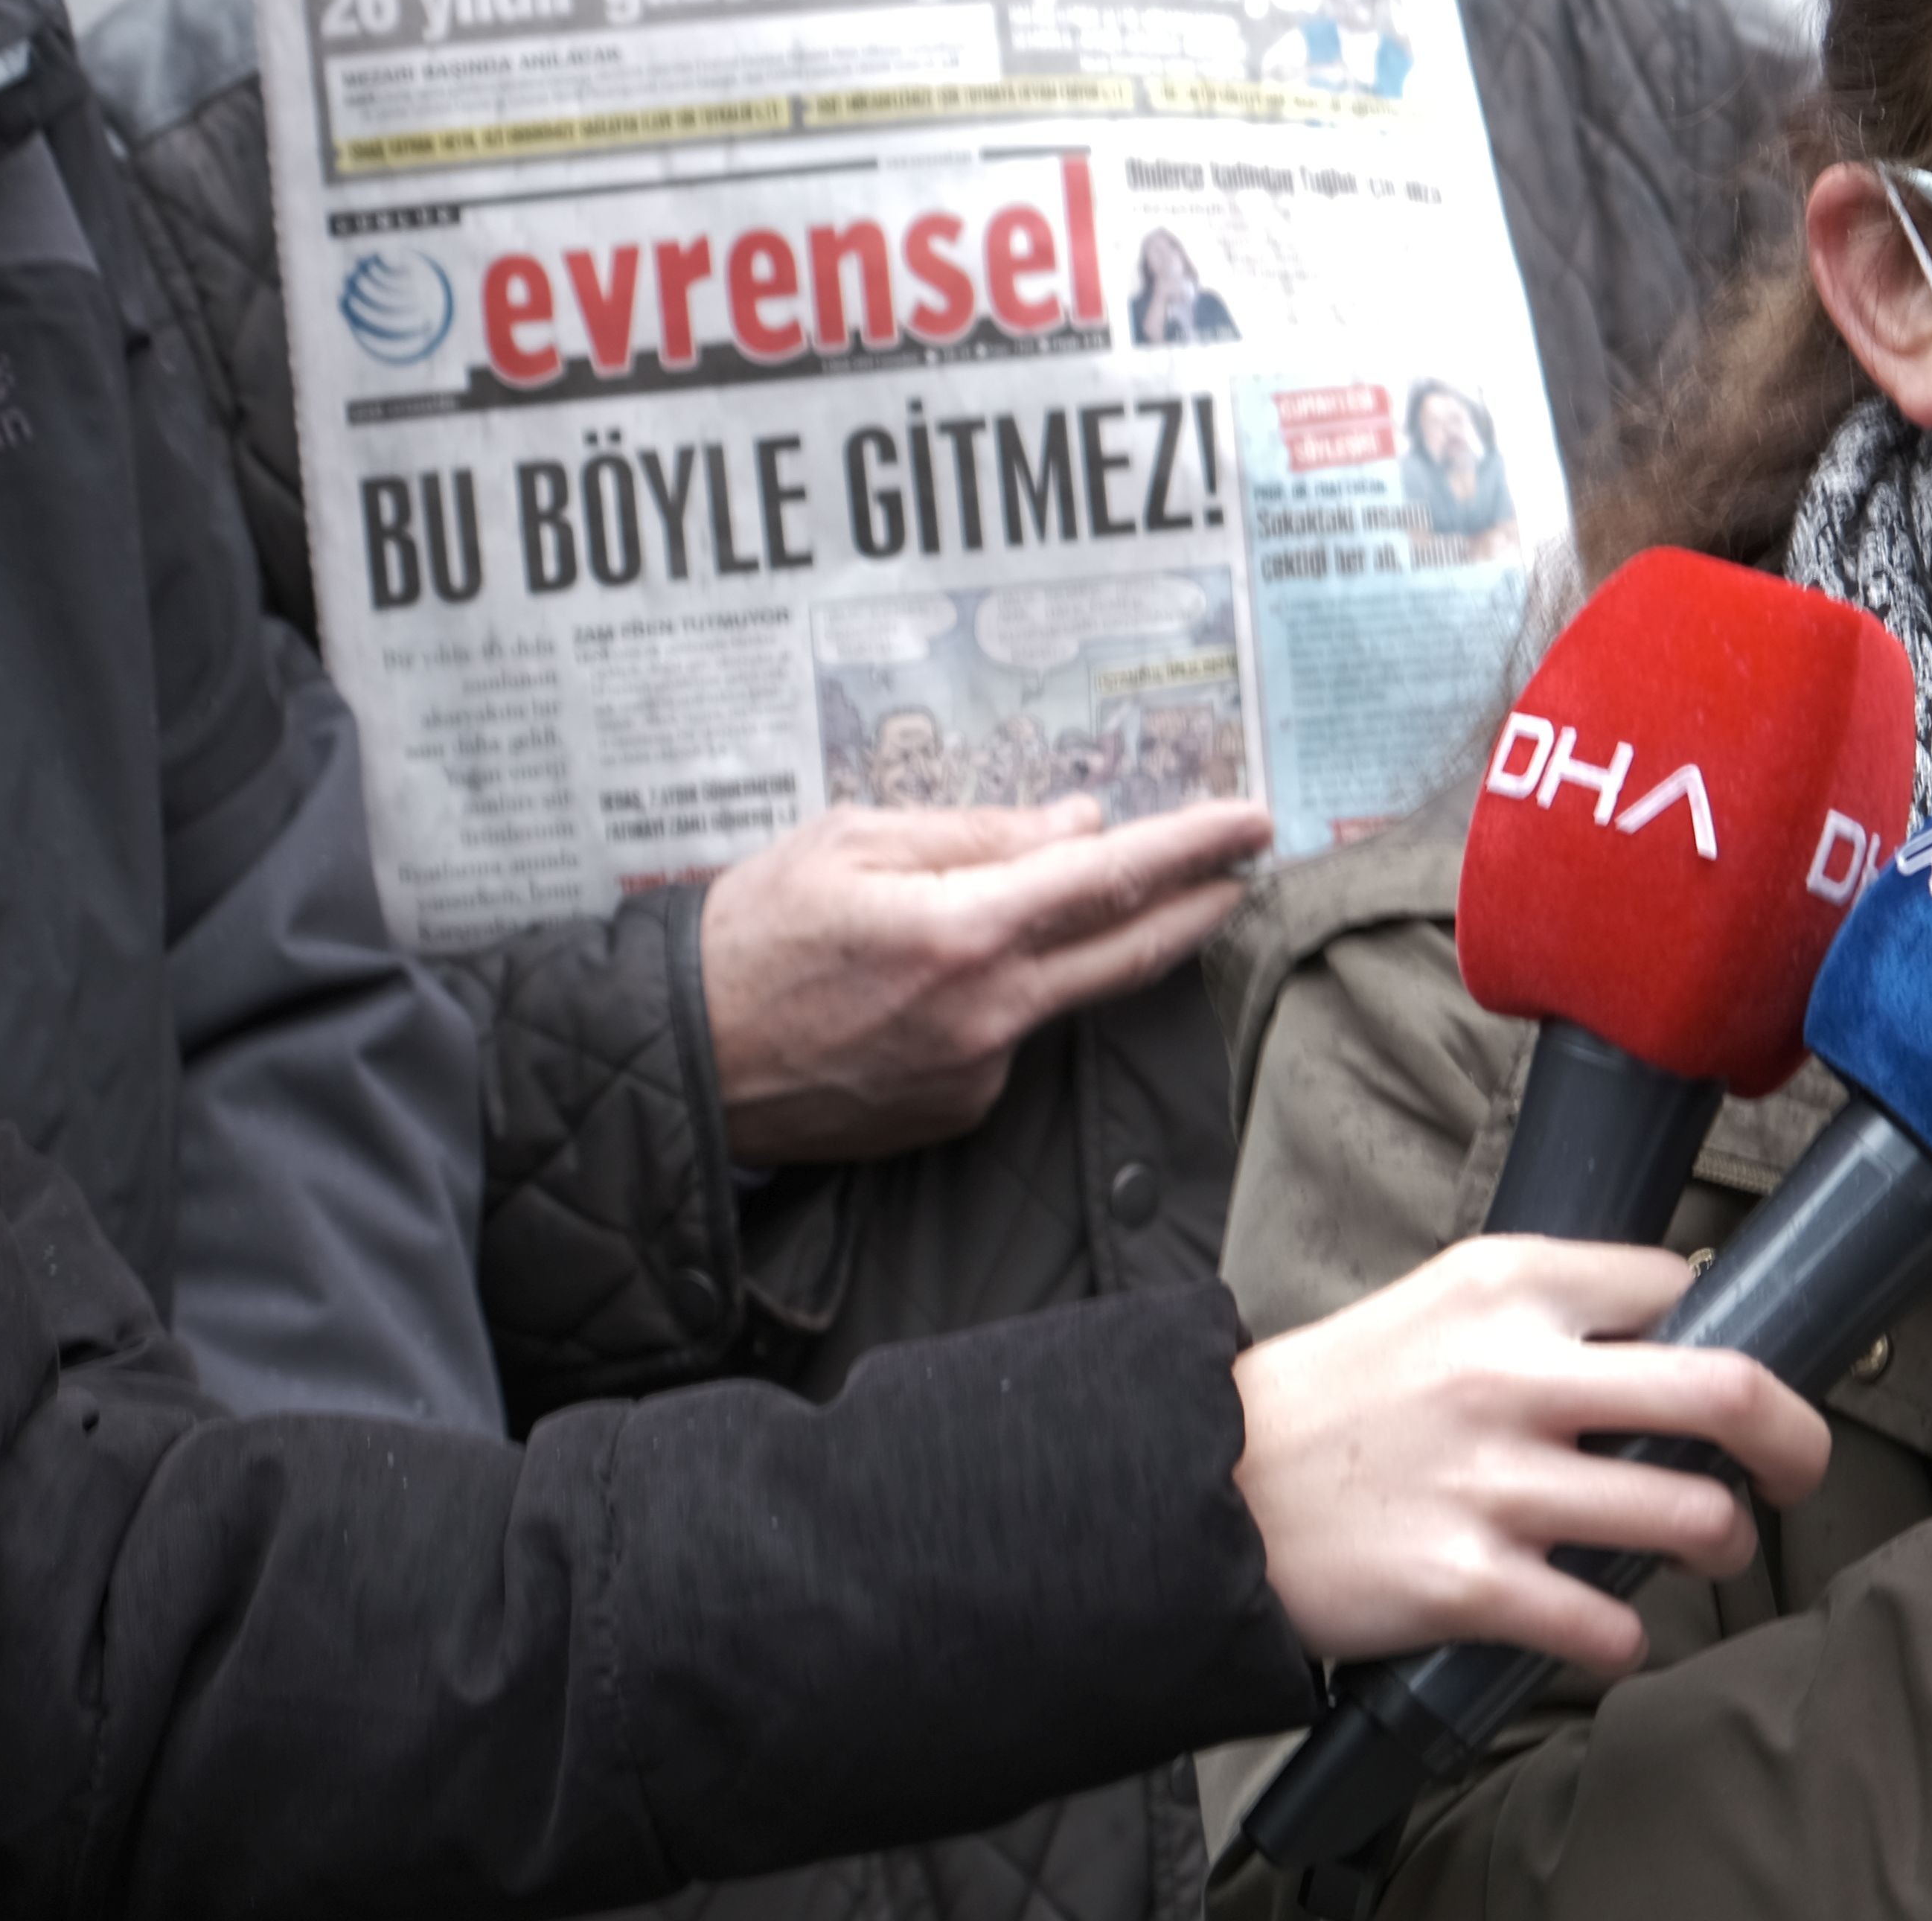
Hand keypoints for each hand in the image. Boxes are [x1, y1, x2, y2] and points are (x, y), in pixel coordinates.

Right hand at [701, 795, 1270, 1162]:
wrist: (678, 1063)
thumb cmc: (750, 934)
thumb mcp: (851, 843)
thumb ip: (978, 835)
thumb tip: (1081, 825)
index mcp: (960, 930)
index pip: (1110, 877)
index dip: (1193, 845)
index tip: (1253, 820)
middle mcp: (985, 1012)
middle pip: (1131, 952)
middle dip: (1200, 904)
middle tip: (1247, 867)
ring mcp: (976, 1073)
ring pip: (1065, 995)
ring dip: (1088, 949)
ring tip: (1062, 901)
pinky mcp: (957, 1111)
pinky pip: (1010, 1039)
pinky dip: (1006, 999)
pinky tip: (941, 983)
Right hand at [1230, 1237, 1834, 1668]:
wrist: (1205, 1487)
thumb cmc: (1338, 1396)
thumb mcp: (1442, 1300)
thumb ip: (1550, 1307)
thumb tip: (1671, 1326)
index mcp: (1511, 1286)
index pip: (1677, 1291)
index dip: (1722, 1335)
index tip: (1732, 1380)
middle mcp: (1514, 1374)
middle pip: (1729, 1392)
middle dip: (1795, 1440)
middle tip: (1800, 1469)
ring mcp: (1494, 1484)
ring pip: (1690, 1517)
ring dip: (1723, 1544)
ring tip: (1713, 1550)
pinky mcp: (1465, 1585)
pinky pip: (1604, 1623)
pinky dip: (1626, 1636)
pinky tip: (1613, 1627)